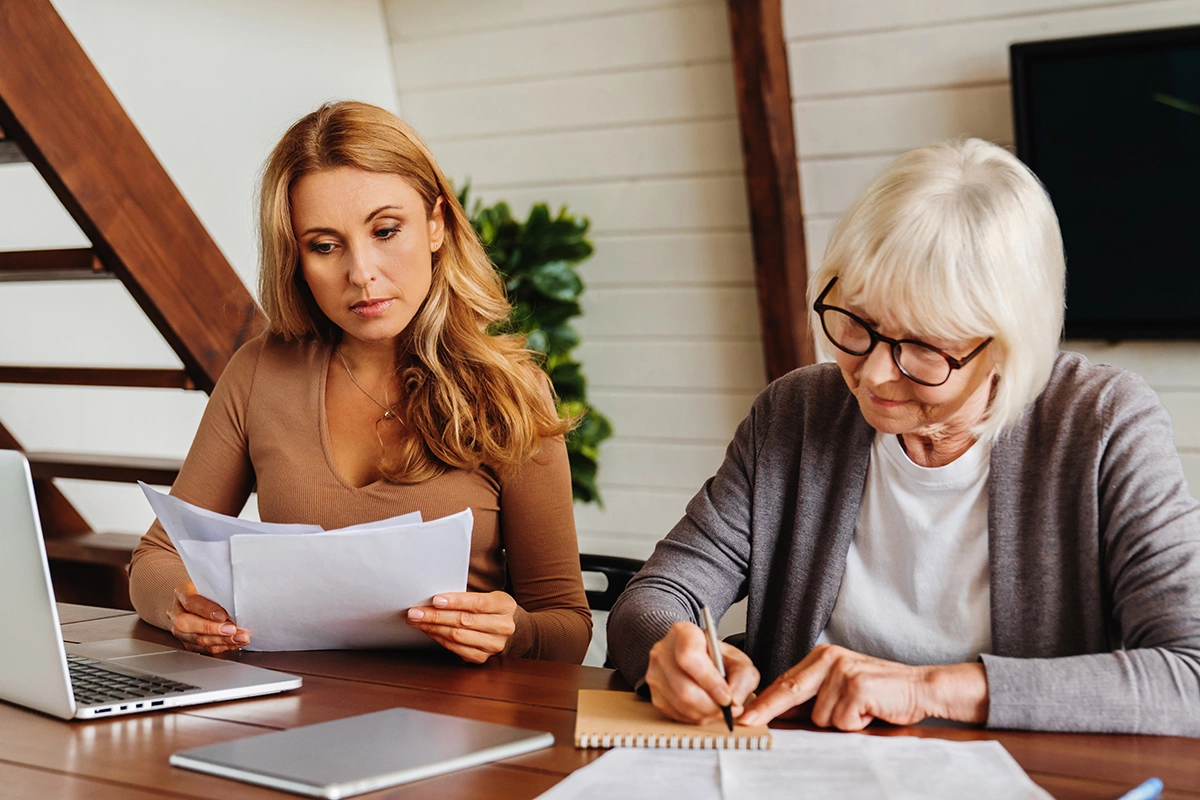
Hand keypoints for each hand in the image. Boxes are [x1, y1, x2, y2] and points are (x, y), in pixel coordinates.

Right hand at [168, 580, 249, 654]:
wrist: (204, 599)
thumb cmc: (212, 590)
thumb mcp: (215, 585)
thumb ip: (221, 593)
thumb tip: (237, 605)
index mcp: (182, 592)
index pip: (191, 602)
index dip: (207, 610)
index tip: (223, 616)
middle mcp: (176, 612)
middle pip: (187, 624)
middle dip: (212, 629)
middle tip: (232, 630)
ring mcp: (180, 630)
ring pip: (195, 640)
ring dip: (221, 641)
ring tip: (239, 637)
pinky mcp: (188, 642)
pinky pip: (203, 649)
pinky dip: (221, 647)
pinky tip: (234, 643)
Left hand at [406, 591, 516, 663]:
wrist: (503, 627)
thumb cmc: (489, 608)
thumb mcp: (486, 596)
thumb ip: (466, 597)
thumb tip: (433, 599)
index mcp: (505, 606)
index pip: (478, 603)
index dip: (455, 602)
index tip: (434, 600)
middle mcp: (503, 627)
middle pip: (464, 621)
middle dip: (435, 616)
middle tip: (415, 612)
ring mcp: (494, 645)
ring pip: (458, 636)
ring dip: (433, 628)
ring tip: (416, 621)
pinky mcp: (482, 657)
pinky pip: (456, 649)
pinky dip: (439, 639)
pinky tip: (429, 632)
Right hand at [644, 621, 759, 724]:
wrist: (695, 655)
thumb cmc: (716, 656)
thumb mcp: (737, 659)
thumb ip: (742, 678)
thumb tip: (735, 704)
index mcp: (682, 634)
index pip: (690, 659)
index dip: (711, 683)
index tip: (728, 698)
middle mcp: (662, 652)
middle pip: (684, 689)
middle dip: (711, 706)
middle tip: (729, 710)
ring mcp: (654, 674)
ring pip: (680, 705)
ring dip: (705, 714)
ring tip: (719, 709)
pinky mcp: (654, 694)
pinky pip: (675, 714)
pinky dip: (694, 717)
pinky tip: (705, 710)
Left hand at [738, 644, 987, 730]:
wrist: (920, 688)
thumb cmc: (880, 692)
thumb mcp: (842, 688)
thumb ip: (814, 697)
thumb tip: (780, 713)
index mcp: (823, 657)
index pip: (786, 681)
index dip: (765, 701)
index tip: (745, 714)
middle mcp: (830, 659)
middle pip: (790, 691)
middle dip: (767, 710)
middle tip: (748, 722)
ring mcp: (843, 672)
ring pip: (820, 717)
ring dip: (841, 723)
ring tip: (860, 712)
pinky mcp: (857, 687)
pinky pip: (842, 721)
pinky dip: (856, 725)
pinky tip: (870, 713)